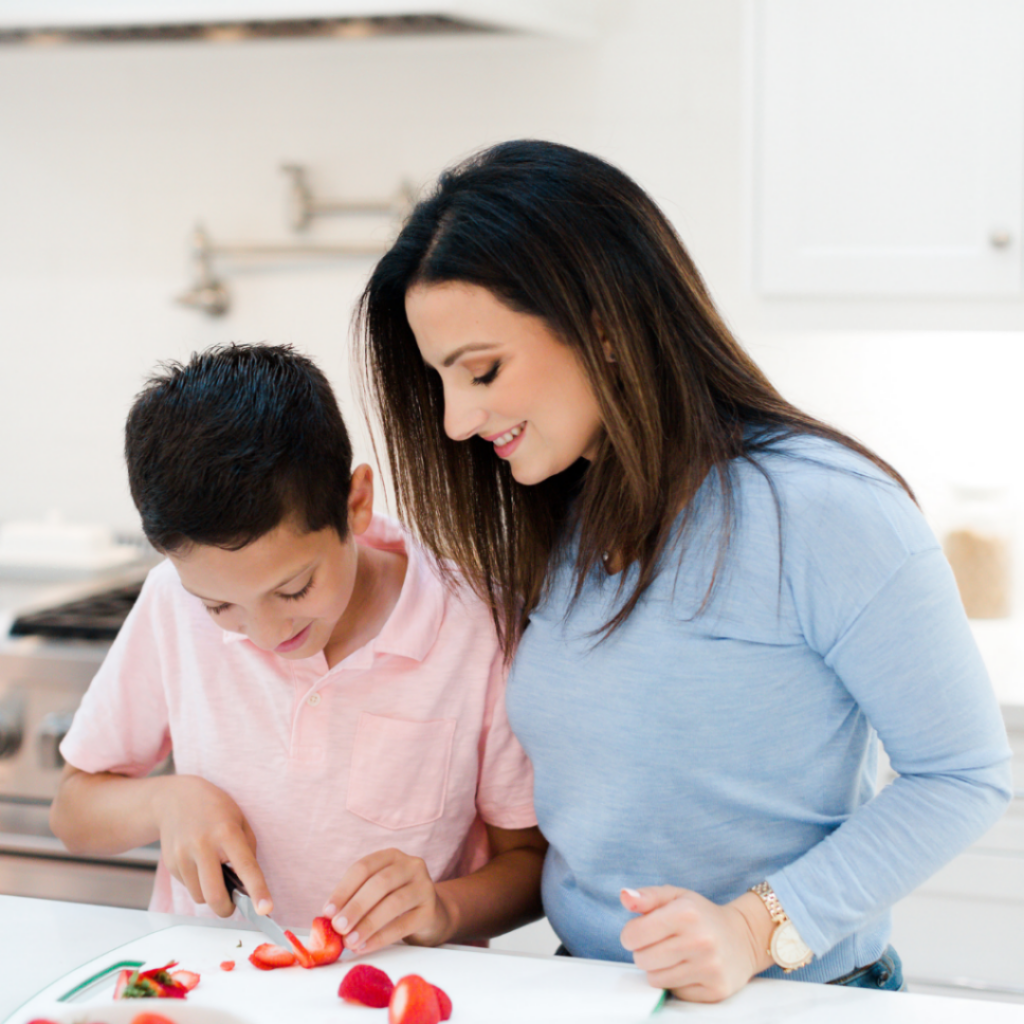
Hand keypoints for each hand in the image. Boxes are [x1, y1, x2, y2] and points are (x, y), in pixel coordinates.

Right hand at [155, 774, 270, 918]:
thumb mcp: (240, 821)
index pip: (246, 867)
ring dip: (210, 895)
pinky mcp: (170, 864)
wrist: (176, 798)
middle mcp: (203, 845)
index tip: (265, 909)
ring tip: (214, 873)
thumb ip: (247, 851)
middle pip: (215, 896)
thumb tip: (248, 885)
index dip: (258, 891)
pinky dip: (197, 885)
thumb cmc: (215, 809)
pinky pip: (188, 887)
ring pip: (200, 897)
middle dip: (226, 908)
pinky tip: (199, 864)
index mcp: (227, 833)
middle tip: (233, 903)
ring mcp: (183, 856)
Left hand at [322, 848, 454, 954]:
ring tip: (349, 941)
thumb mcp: (376, 892)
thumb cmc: (394, 901)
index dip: (343, 889)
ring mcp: (424, 886)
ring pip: (393, 903)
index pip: (363, 867)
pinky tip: (365, 946)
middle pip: (379, 883)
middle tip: (338, 927)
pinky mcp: (430, 910)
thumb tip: (328, 919)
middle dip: (356, 906)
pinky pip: (403, 924)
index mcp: (391, 856)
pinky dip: (381, 938)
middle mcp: (411, 866)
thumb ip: (355, 899)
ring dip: (367, 924)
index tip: (327, 911)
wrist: (430, 913)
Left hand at [619, 885, 770, 1002]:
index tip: (641, 932)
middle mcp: (699, 941)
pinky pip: (676, 993)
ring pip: (656, 980)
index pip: (633, 935)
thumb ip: (647, 896)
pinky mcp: (715, 990)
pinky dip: (676, 982)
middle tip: (659, 944)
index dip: (631, 935)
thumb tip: (625, 897)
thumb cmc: (702, 915)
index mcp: (686, 913)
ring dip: (658, 969)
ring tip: (674, 956)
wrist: (743, 938)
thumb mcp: (676, 896)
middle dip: (644, 952)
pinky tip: (689, 968)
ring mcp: (709, 968)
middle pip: (642, 960)